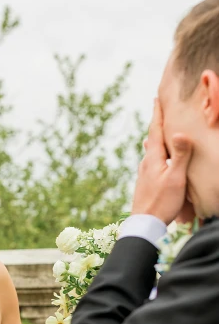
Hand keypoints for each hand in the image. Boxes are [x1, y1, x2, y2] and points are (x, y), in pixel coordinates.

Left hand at [131, 99, 192, 224]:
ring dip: (156, 138)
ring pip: (151, 150)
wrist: (144, 224)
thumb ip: (180, 155)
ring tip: (159, 131)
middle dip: (156, 124)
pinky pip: (152, 161)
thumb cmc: (161, 202)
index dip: (157, 114)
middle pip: (152, 138)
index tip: (156, 99)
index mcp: (153, 158)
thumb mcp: (175, 178)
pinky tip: (157, 158)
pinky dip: (157, 152)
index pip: (155, 130)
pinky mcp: (145, 182)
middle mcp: (146, 162)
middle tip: (158, 109)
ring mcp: (144, 173)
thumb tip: (179, 132)